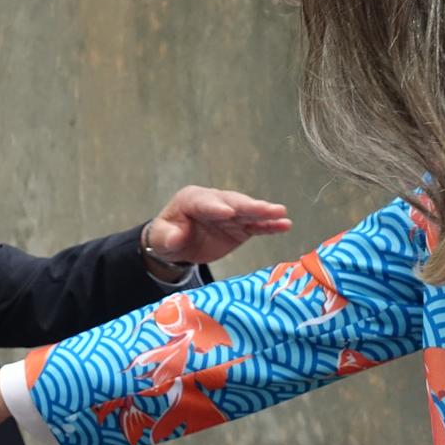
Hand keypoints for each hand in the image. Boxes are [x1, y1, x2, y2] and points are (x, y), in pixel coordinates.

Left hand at [146, 185, 290, 267]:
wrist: (178, 244)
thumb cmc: (166, 236)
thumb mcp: (160, 238)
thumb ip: (167, 237)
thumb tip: (176, 237)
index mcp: (191, 200)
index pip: (205, 203)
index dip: (216, 207)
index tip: (228, 212)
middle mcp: (214, 203)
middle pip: (232, 203)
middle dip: (248, 206)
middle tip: (264, 209)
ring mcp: (230, 214)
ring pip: (248, 212)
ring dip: (264, 213)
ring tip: (281, 213)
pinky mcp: (240, 227)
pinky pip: (256, 226)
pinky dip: (270, 226)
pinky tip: (285, 225)